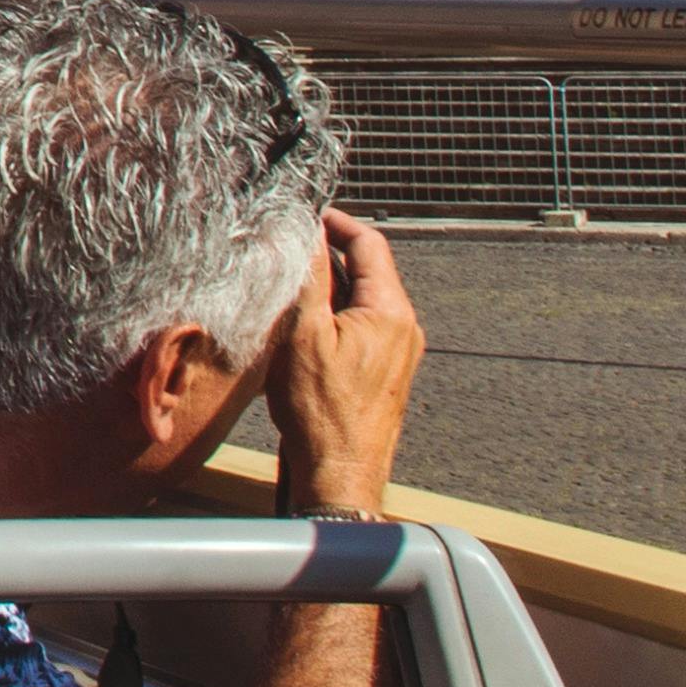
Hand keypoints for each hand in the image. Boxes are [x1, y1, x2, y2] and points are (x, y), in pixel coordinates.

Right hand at [266, 211, 421, 509]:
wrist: (339, 472)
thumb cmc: (320, 410)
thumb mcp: (303, 332)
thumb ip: (307, 276)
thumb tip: (301, 229)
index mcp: (391, 311)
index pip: (369, 243)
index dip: (335, 222)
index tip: (302, 214)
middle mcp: (403, 328)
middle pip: (365, 270)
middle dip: (323, 255)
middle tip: (282, 249)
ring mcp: (397, 352)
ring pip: (359, 299)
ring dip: (324, 287)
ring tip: (284, 289)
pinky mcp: (384, 371)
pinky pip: (359, 326)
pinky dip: (331, 315)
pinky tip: (298, 327)